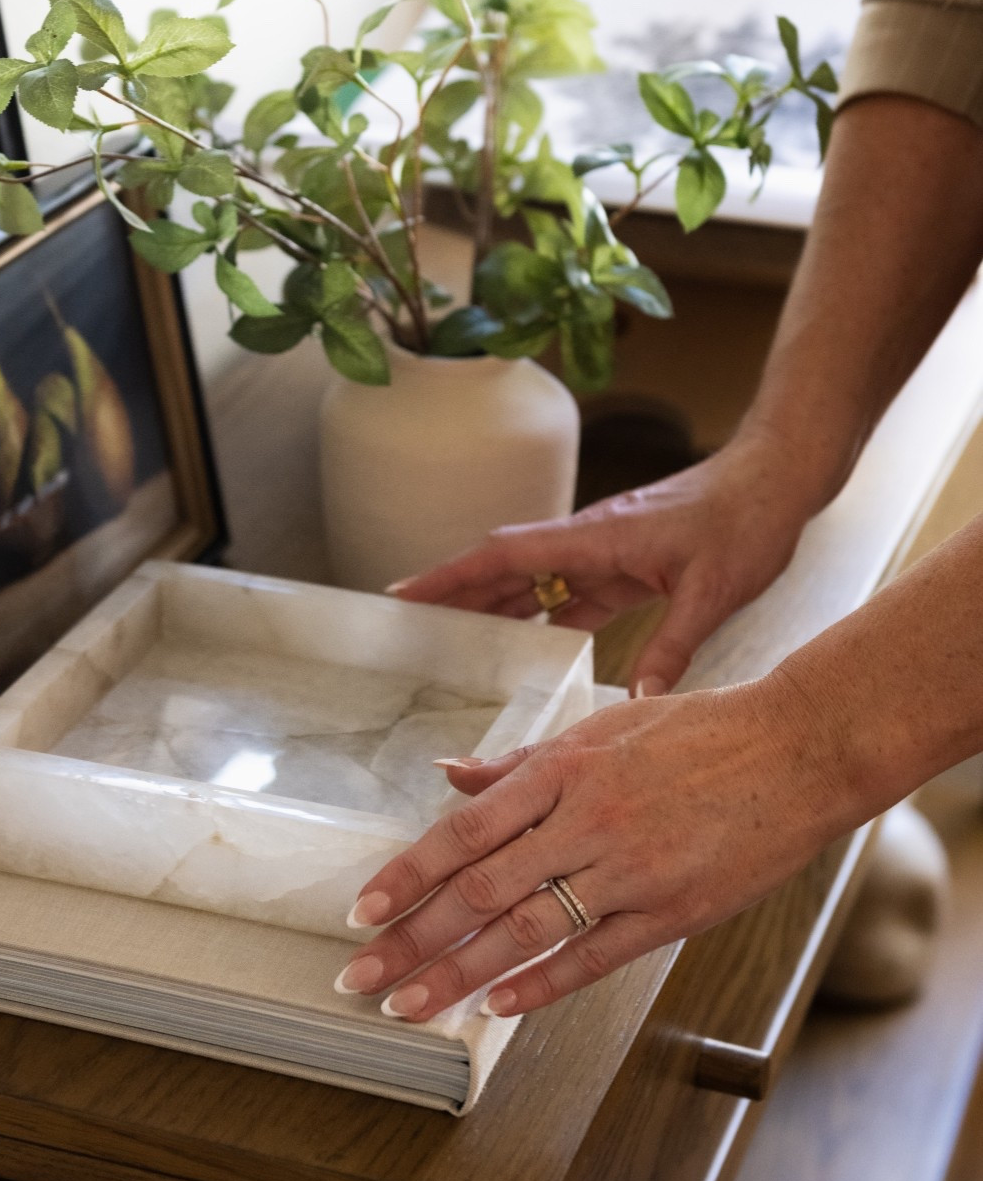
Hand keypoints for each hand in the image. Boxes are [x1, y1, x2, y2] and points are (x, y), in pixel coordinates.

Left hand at [336, 673, 864, 1019]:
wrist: (799, 750)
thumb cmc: (700, 731)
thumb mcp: (601, 726)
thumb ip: (520, 763)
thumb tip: (449, 771)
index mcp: (563, 770)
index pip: (463, 833)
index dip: (405, 876)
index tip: (361, 912)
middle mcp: (586, 822)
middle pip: (478, 892)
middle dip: (410, 941)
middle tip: (359, 978)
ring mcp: (629, 872)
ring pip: (525, 933)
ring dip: (458, 976)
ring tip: (410, 1007)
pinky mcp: (671, 912)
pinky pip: (593, 958)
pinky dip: (540, 985)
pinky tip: (497, 1008)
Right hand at [389, 429, 822, 695]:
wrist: (776, 480)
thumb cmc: (745, 521)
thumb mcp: (713, 591)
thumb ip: (674, 645)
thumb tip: (638, 700)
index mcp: (594, 538)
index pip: (504, 556)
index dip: (450, 576)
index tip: (403, 593)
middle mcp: (588, 540)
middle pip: (505, 568)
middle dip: (456, 595)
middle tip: (410, 628)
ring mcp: (605, 550)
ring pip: (535, 581)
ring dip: (496, 607)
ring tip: (456, 643)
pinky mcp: (626, 562)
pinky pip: (570, 592)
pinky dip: (543, 616)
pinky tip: (533, 645)